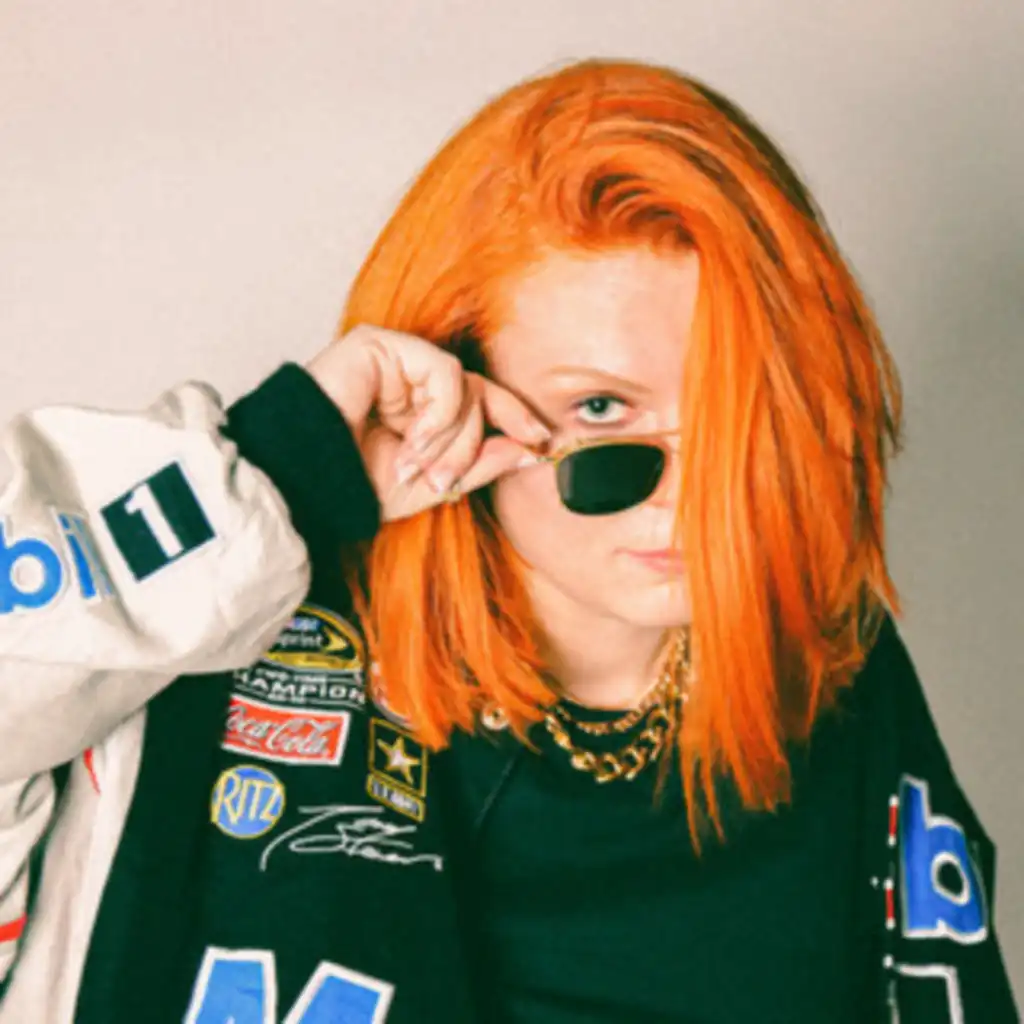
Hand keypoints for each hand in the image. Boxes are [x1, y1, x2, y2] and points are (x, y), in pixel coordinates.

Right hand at [306, 325, 550, 521]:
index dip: (515, 418)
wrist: (301, 480)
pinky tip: (410, 443)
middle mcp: (412, 378)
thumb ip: (481, 464)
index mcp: (421, 407)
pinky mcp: (383, 345)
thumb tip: (531, 449)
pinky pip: (445, 374)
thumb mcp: (433, 483)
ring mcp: (397, 359)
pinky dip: (440, 417)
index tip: (542, 443)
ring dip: (451, 440)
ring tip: (415, 467)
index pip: (481, 402)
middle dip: (475, 443)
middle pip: (480, 393)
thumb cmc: (354, 483)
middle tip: (446, 479)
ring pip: (466, 387)